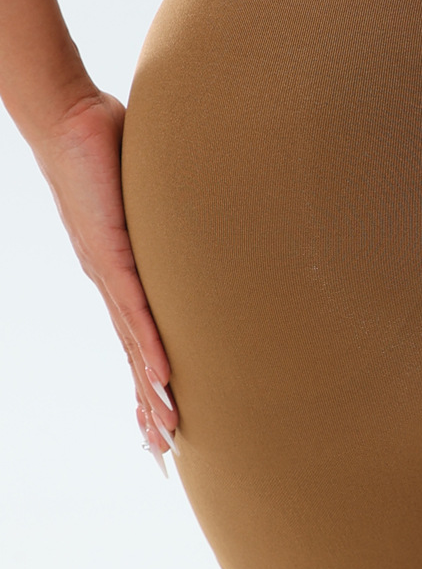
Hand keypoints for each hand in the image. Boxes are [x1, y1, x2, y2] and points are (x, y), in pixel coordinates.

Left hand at [31, 89, 177, 473]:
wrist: (68, 120)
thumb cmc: (109, 150)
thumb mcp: (151, 193)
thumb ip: (173, 213)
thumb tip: (206, 211)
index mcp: (119, 271)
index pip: (137, 334)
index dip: (146, 378)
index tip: (161, 413)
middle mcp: (111, 281)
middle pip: (133, 354)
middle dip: (147, 402)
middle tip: (164, 448)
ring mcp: (109, 269)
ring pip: (134, 343)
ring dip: (150, 390)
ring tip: (167, 430)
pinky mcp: (110, 251)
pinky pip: (135, 308)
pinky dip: (148, 345)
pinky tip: (161, 376)